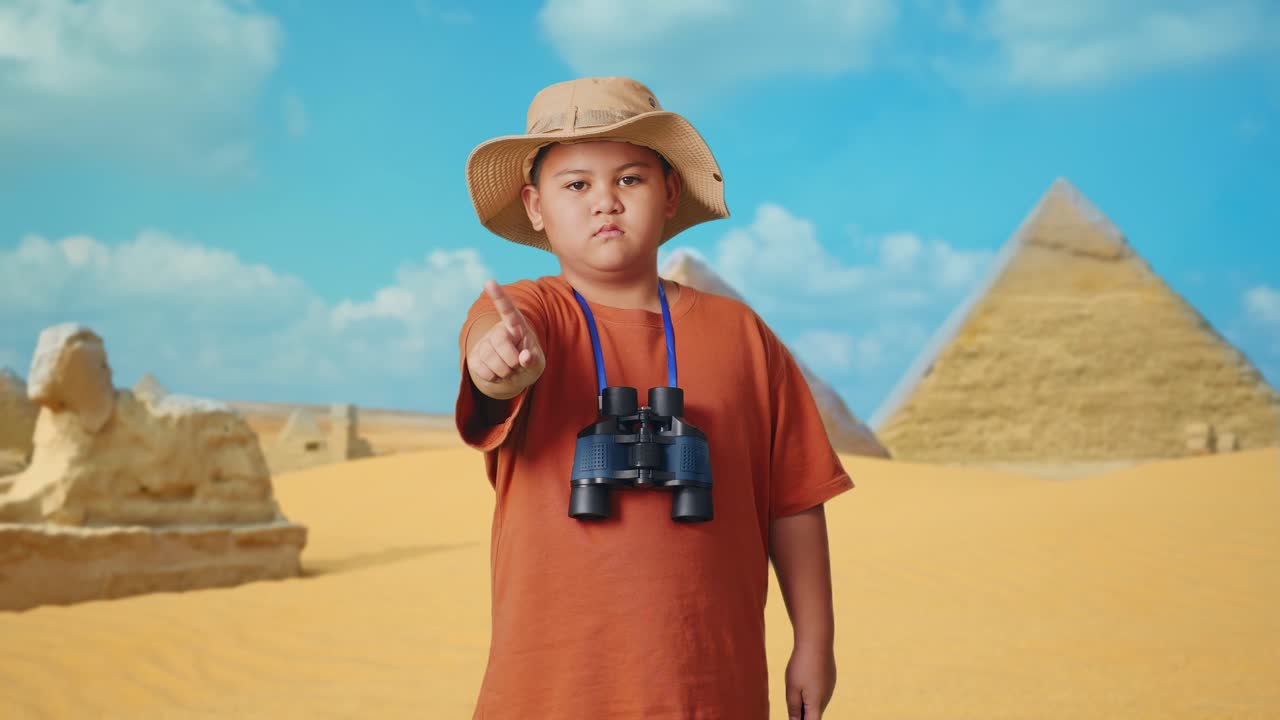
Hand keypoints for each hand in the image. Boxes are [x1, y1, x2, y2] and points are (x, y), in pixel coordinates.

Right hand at [467, 279, 544, 397]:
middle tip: (517, 365)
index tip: (489, 282)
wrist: (513, 374)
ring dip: (504, 372)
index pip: (508, 309)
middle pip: (500, 342)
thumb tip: (525, 357)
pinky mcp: (474, 356)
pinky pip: (482, 371)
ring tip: (509, 370)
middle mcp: (499, 330)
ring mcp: (485, 343)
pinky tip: (498, 374)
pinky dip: (494, 378)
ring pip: (490, 359)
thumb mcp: (537, 363)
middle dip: (512, 361)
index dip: (499, 296)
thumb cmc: (529, 363)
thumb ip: (534, 360)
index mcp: (517, 325)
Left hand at [785, 644, 835, 719]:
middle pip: (813, 714)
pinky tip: (805, 676)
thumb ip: (793, 707)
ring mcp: (829, 687)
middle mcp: (826, 698)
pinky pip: (820, 690)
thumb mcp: (792, 688)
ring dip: (806, 701)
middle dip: (802, 714)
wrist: (817, 641)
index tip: (795, 718)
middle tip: (792, 702)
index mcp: (816, 703)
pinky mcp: (830, 678)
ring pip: (816, 701)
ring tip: (796, 685)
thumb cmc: (802, 664)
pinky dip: (811, 690)